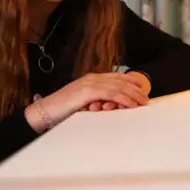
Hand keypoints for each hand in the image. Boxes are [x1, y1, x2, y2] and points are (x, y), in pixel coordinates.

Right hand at [25, 72, 148, 132]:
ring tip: (143, 102)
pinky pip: (111, 94)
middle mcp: (92, 78)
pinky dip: (123, 99)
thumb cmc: (60, 110)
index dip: (130, 81)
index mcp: (91, 79)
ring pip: (118, 86)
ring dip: (133, 95)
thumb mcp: (82, 103)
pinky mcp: (87, 92)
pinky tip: (131, 104)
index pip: (116, 77)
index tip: (142, 88)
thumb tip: (108, 106)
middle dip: (135, 89)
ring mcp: (90, 83)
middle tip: (146, 98)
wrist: (43, 112)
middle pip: (120, 80)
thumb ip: (95, 101)